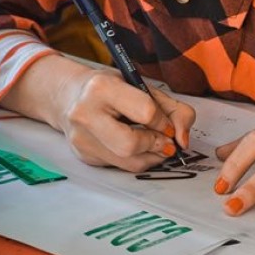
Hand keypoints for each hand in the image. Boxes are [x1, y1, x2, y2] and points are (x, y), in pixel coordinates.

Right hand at [0, 55, 194, 170]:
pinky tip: (137, 147)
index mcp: (102, 87)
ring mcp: (81, 138)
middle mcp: (85, 113)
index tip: (167, 124)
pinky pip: (121, 166)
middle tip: (165, 141)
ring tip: (155, 144)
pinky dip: (138, 159)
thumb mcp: (144, 88)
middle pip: (130, 144)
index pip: (145, 112)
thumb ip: (175, 110)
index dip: (163, 122)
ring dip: (152, 156)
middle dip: (155, 144)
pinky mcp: (84, 156)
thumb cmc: (113, 90)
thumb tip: (183, 141)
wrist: (71, 96)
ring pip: (129, 162)